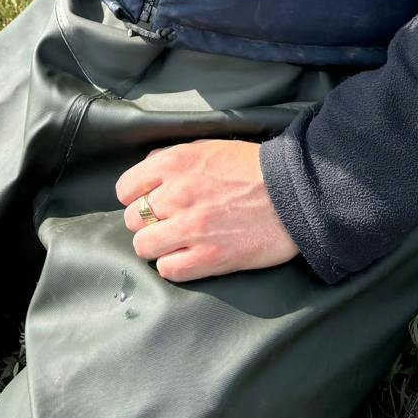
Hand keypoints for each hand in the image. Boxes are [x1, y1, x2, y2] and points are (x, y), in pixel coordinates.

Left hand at [116, 139, 299, 281]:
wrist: (292, 193)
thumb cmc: (251, 168)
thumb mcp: (207, 147)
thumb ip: (172, 158)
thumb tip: (148, 171)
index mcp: (174, 164)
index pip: (125, 189)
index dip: (134, 198)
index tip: (148, 204)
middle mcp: (176, 194)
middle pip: (132, 220)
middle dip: (146, 223)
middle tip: (167, 224)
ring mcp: (191, 228)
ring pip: (144, 246)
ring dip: (157, 247)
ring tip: (175, 244)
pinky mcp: (209, 258)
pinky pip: (168, 270)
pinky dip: (174, 266)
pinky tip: (189, 258)